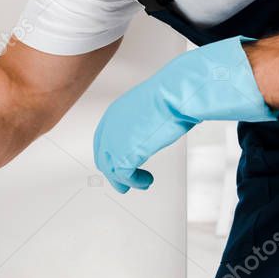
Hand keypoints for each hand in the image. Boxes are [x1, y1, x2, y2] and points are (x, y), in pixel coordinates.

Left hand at [93, 36, 277, 193]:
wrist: (176, 95)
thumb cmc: (171, 96)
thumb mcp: (151, 108)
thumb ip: (145, 122)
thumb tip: (152, 129)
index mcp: (115, 113)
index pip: (103, 139)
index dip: (111, 154)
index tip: (120, 163)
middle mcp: (110, 127)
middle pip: (103, 157)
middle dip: (114, 171)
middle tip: (126, 180)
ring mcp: (114, 141)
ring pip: (111, 169)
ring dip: (126, 180)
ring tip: (141, 183)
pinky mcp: (123, 155)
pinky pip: (123, 176)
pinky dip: (135, 181)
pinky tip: (146, 180)